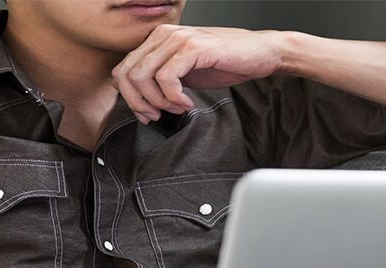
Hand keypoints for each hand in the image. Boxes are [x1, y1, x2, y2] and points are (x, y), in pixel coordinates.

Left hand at [112, 24, 286, 123]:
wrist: (262, 53)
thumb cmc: (228, 62)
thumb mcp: (187, 71)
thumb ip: (163, 79)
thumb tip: (141, 100)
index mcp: (159, 38)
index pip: (124, 69)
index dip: (130, 98)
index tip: (148, 114)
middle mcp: (164, 34)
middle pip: (127, 74)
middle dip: (139, 103)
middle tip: (159, 115)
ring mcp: (177, 39)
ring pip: (143, 76)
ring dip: (158, 101)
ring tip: (178, 108)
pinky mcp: (193, 48)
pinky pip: (166, 78)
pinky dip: (174, 97)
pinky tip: (188, 102)